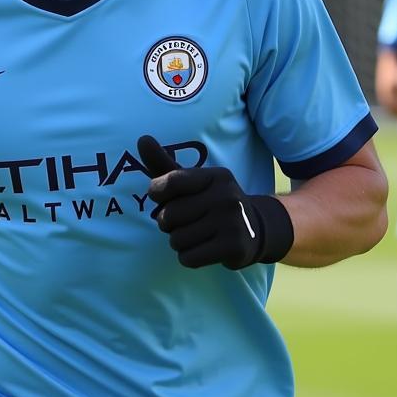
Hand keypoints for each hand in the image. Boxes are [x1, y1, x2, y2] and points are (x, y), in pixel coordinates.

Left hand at [137, 134, 293, 269]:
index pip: (171, 181)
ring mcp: (233, 222)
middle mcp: (226, 196)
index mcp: (216, 176)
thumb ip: (164, 163)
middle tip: (186, 221)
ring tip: (196, 235)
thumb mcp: (192, 182)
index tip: (162, 197)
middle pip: (169, 215)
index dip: (158, 193)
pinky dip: (189, 257)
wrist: (255, 230)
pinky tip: (203, 249)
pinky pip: (189, 258)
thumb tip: (141, 139)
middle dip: (168, 223)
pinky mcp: (234, 247)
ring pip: (177, 239)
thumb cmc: (211, 203)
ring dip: (179, 242)